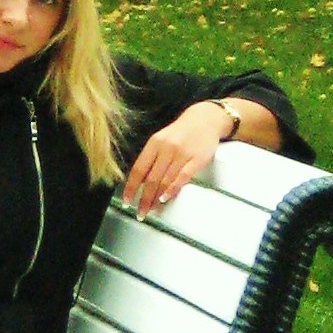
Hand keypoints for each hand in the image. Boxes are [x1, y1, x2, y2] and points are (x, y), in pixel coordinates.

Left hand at [121, 102, 231, 216]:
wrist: (205, 120)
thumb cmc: (181, 132)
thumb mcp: (161, 140)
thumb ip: (151, 159)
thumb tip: (140, 181)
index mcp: (154, 143)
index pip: (138, 169)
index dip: (131, 187)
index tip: (127, 201)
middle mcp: (166, 148)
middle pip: (151, 179)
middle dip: (144, 199)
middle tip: (140, 212)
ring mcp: (182, 154)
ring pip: (165, 181)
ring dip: (156, 199)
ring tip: (152, 210)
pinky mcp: (196, 160)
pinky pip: (182, 177)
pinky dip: (172, 189)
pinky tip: (165, 198)